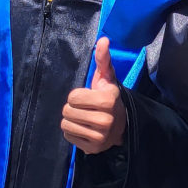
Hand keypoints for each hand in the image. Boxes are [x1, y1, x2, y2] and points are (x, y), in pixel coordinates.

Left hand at [61, 38, 126, 153]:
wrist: (121, 125)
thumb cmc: (108, 97)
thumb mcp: (106, 78)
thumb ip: (103, 59)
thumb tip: (103, 39)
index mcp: (108, 100)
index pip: (73, 97)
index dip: (77, 96)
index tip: (89, 97)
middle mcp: (105, 120)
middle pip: (67, 111)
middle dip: (73, 108)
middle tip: (85, 109)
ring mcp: (100, 136)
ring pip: (66, 124)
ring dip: (72, 120)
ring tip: (84, 118)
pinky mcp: (92, 148)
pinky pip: (68, 136)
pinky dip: (73, 132)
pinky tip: (84, 129)